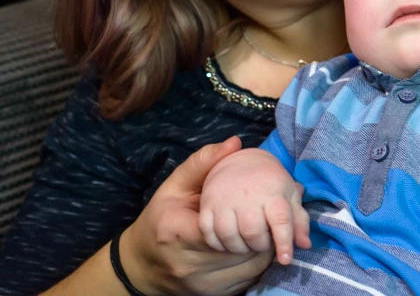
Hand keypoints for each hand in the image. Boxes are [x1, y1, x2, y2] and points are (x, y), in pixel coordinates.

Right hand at [119, 136, 275, 294]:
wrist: (141, 264)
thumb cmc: (161, 219)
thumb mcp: (175, 185)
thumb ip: (204, 162)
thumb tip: (235, 142)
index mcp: (179, 233)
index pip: (227, 229)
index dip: (251, 217)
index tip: (262, 204)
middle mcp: (189, 265)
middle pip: (244, 250)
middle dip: (264, 232)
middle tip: (274, 215)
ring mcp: (201, 285)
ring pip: (250, 268)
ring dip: (265, 249)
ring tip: (269, 230)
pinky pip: (247, 280)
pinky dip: (256, 264)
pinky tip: (256, 248)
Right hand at [199, 147, 310, 264]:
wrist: (239, 161)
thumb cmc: (269, 184)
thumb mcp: (289, 196)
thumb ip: (299, 221)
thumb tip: (305, 245)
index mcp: (272, 192)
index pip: (280, 219)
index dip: (284, 242)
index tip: (286, 259)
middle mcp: (247, 195)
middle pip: (253, 232)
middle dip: (261, 245)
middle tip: (264, 242)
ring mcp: (224, 200)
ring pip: (229, 236)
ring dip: (240, 248)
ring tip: (247, 243)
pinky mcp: (207, 205)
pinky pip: (209, 234)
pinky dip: (219, 245)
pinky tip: (229, 241)